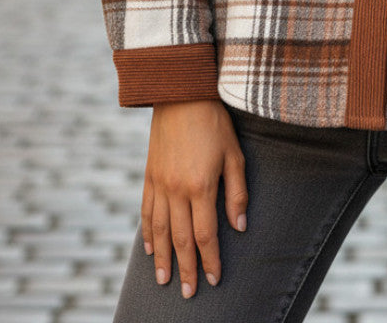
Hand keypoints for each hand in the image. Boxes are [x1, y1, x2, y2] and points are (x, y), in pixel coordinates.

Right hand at [142, 99, 248, 298]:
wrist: (181, 93)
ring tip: (164, 280)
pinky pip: (146, 211)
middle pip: (181, 240)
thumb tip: (239, 227)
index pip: (206, 235)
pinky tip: (150, 248)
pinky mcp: (149, 175)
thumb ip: (237, 192)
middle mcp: (176, 190)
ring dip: (162, 258)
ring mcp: (159, 184)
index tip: (214, 279)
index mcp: (201, 186)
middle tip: (187, 293)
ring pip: (160, 231)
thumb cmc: (214, 122)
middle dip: (185, 269)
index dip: (210, 260)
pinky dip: (148, 233)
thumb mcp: (234, 154)